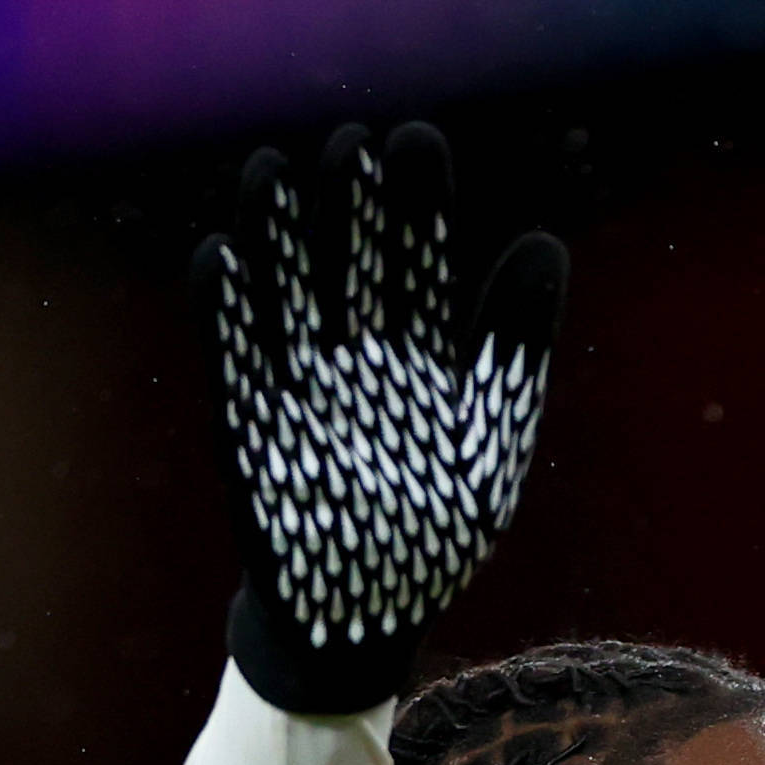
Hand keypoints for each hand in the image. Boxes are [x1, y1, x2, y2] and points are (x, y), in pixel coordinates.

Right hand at [194, 121, 567, 715]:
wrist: (366, 624)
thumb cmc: (436, 539)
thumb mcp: (491, 438)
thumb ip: (513, 345)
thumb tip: (543, 241)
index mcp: (418, 360)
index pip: (415, 264)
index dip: (414, 206)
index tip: (416, 140)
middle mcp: (355, 362)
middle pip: (350, 266)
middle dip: (348, 206)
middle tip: (352, 142)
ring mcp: (298, 392)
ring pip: (285, 295)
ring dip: (276, 234)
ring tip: (273, 167)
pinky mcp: (250, 431)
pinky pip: (234, 363)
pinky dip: (227, 313)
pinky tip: (222, 255)